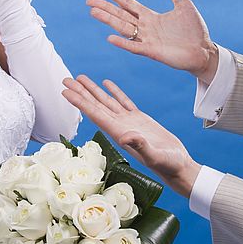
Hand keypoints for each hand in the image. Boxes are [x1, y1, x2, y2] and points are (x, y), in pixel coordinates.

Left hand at [61, 75, 200, 197]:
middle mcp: (120, 127)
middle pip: (95, 106)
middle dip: (80, 93)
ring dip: (93, 90)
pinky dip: (114, 92)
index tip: (66, 91)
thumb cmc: (167, 164)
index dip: (80, 102)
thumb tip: (125, 137)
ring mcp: (129, 122)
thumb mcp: (155, 155)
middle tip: (66, 79)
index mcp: (119, 133)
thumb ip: (141, 146)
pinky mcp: (139, 119)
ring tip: (80, 78)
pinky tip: (106, 83)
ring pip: (106, 102)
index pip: (95, 114)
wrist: (177, 166)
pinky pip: (123, 102)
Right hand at [87, 0, 218, 83]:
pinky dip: (122, 42)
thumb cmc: (194, 30)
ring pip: (123, 28)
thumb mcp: (183, 5)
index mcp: (151, 16)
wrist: (203, 51)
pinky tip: (109, 37)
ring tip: (93, 12)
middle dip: (105, 8)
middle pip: (120, 15)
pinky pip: (134, 47)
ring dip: (108, 20)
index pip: (128, 4)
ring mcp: (147, 40)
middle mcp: (145, 28)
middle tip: (88, 1)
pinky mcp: (152, 52)